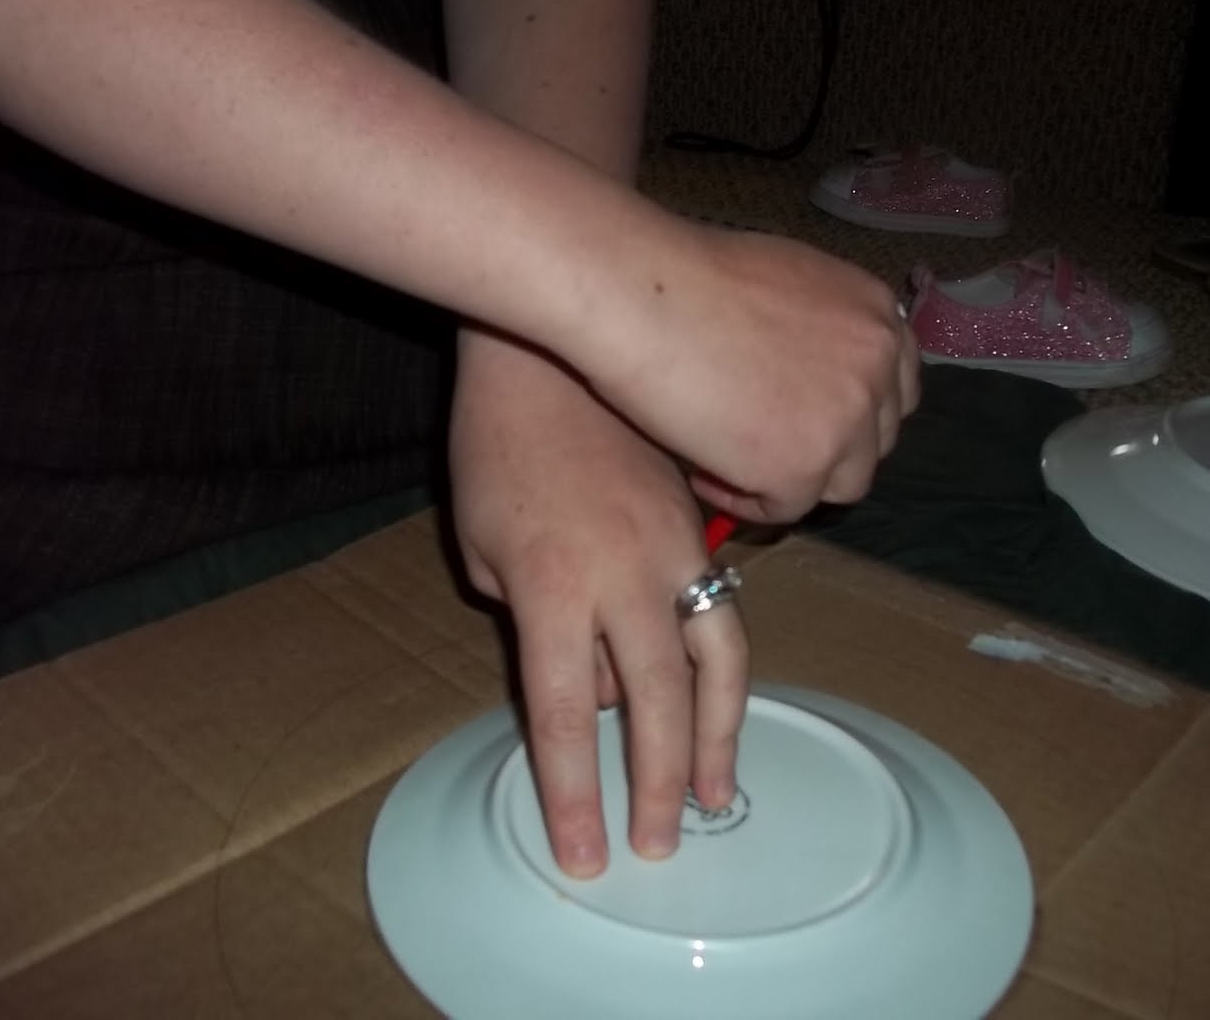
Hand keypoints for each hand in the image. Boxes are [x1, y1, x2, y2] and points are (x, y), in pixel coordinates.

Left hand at [450, 331, 747, 878]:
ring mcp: (673, 551)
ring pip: (714, 662)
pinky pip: (722, 613)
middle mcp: (623, 579)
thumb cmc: (496, 450)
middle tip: (658, 845)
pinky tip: (724, 706)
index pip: (561, 716)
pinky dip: (726, 671)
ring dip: (717, 736)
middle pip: (652, 703)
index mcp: (550, 590)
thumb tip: (594, 685)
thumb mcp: (482, 547)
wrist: (552, 355)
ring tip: (715, 792)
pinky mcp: (700, 530)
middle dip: (653, 784)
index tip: (585, 855)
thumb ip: (534, 628)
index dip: (575, 792)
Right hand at [585, 223, 919, 523]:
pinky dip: (745, 499)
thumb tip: (809, 371)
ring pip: (841, 484)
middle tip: (763, 445)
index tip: (805, 419)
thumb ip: (822, 327)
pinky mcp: (803, 467)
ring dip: (793, 480)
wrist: (643, 294)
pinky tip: (703, 473)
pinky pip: (785, 508)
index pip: (896, 390)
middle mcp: (878, 367)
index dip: (851, 414)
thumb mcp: (788, 284)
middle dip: (824, 449)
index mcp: (876, 316)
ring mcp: (847, 421)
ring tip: (730, 461)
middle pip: (875, 442)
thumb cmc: (689, 277)